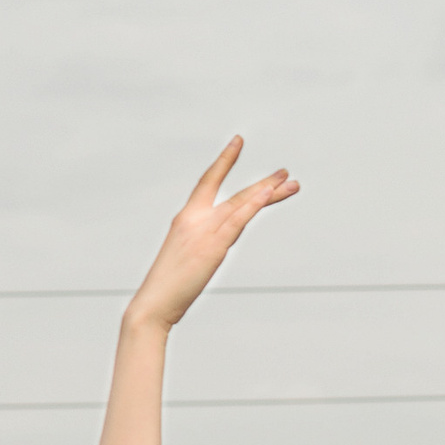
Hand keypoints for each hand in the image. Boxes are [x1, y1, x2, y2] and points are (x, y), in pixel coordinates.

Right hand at [125, 134, 299, 331]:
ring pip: (242, 205)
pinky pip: (237, 221)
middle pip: (236, 194)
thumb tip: (221, 242)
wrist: (154, 303)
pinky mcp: (212, 247)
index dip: (224, 160)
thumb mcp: (187, 257)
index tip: (238, 141)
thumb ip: (205, 243)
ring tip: (290, 182)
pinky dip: (253, 205)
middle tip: (285, 172)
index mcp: (186, 218)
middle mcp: (195, 218)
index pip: (207, 180)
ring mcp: (204, 231)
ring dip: (269, 192)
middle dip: (264, 183)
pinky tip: (268, 193)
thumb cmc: (168, 287)